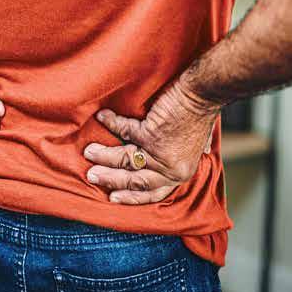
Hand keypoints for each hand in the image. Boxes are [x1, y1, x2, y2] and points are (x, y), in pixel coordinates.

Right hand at [82, 81, 219, 204]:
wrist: (203, 94)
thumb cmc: (200, 115)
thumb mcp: (198, 143)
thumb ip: (189, 153)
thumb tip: (194, 155)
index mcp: (180, 173)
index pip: (153, 192)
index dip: (131, 196)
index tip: (113, 197)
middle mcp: (170, 168)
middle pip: (135, 179)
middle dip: (110, 179)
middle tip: (92, 176)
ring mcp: (160, 153)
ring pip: (125, 159)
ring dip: (104, 156)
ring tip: (88, 152)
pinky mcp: (151, 134)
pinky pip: (124, 131)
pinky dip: (111, 122)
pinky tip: (102, 117)